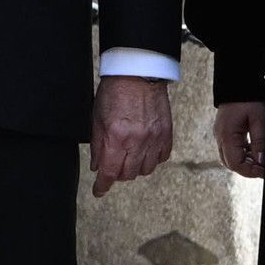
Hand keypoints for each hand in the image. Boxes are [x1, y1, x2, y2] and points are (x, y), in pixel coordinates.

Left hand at [92, 74, 173, 194]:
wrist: (138, 73)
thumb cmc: (115, 92)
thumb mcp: (97, 118)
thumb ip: (97, 145)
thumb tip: (97, 166)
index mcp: (117, 138)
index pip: (110, 172)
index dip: (103, 186)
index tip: (99, 191)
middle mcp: (137, 141)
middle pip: (128, 174)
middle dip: (118, 175)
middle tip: (113, 167)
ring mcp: (154, 138)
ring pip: (146, 170)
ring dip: (135, 169)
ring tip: (129, 159)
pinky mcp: (166, 133)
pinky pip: (162, 158)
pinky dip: (152, 159)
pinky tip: (144, 152)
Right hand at [213, 100, 264, 179]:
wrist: (238, 84)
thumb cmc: (249, 99)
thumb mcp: (259, 119)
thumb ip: (260, 142)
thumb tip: (261, 161)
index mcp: (227, 136)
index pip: (235, 164)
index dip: (250, 171)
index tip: (264, 171)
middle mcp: (220, 138)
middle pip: (231, 164)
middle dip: (248, 169)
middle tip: (264, 167)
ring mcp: (220, 136)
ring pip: (230, 159)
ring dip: (245, 162)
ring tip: (260, 159)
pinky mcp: (224, 133)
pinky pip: (230, 150)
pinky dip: (242, 154)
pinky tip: (253, 150)